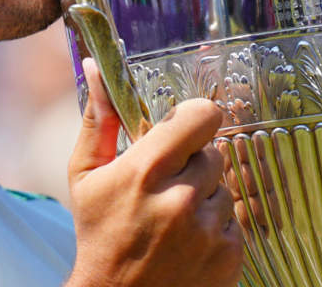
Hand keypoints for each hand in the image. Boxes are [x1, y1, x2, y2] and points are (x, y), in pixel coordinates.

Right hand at [65, 58, 243, 286]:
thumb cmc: (99, 235)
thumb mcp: (86, 175)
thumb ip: (99, 118)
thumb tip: (95, 68)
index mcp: (146, 171)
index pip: (201, 115)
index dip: (194, 119)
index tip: (182, 131)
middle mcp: (182, 198)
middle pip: (213, 152)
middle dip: (192, 163)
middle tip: (166, 186)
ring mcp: (210, 229)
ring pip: (225, 186)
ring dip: (204, 197)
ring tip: (174, 218)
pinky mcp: (230, 254)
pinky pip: (235, 219)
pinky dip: (216, 227)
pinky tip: (188, 241)